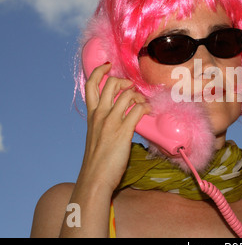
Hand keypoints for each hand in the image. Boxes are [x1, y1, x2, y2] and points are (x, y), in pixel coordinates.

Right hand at [80, 62, 150, 191]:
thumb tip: (119, 117)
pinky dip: (145, 107)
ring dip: (138, 96)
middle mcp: (100, 115)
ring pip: (126, 95)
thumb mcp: (96, 136)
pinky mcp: (123, 131)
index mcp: (91, 115)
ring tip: (142, 103)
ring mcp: (111, 122)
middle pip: (111, 84)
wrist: (95, 178)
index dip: (99, 71)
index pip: (91, 85)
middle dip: (125, 82)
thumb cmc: (97, 161)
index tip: (108, 66)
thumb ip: (103, 123)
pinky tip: (148, 111)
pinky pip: (138, 110)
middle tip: (132, 89)